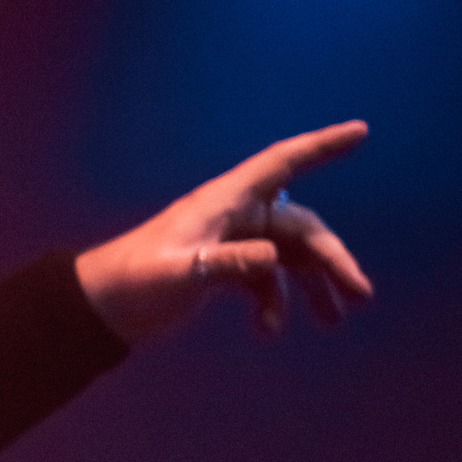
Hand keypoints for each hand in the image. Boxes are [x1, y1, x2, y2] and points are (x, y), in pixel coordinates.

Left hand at [74, 121, 374, 342]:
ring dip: (312, 287)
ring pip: (289, 256)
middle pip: (300, 227)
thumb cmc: (133, 282)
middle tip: (361, 295)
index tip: (361, 131)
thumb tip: (271, 259)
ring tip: (332, 321)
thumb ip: (224, 264)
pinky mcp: (222, 269)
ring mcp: (230, 242)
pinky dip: (273, 303)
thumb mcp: (179, 273)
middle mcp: (232, 216)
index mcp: (223, 201)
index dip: (322, 146)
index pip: (282, 163)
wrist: (101, 308)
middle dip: (331, 259)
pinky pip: (265, 280)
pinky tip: (267, 330)